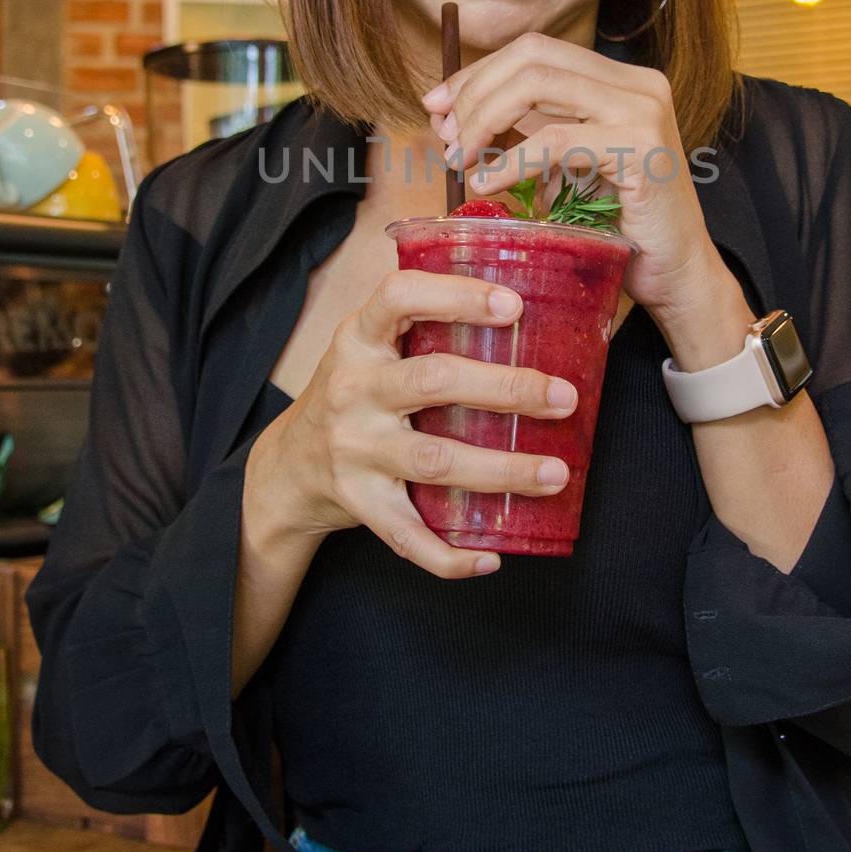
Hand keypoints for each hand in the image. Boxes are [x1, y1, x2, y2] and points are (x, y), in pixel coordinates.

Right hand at [270, 267, 580, 578]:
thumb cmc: (355, 393)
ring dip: (501, 469)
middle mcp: (353, 390)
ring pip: (434, 460)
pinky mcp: (358, 502)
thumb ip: (422, 322)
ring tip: (556, 473)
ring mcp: (353, 449)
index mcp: (358, 340)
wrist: (286, 468)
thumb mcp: (368, 346)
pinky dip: (449, 555)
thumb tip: (524, 301)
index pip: (399, 297)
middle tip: (564, 398)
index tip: (513, 305)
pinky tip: (492, 556)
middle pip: (433, 380)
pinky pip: (406, 535)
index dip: (456, 296)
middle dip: (506, 388)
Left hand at [422, 30, 724, 320]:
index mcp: (621, 80)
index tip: (438, 105)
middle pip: (532, 57)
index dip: (479, 72)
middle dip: (475, 92)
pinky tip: (484, 183)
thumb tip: (454, 116)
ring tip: (459, 159)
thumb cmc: (620, 226)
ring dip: (484, 120)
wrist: (677, 274)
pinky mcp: (641, 148)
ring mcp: (642, 111)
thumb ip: (527, 131)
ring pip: (537, 86)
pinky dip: (509, 160)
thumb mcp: (567, 165)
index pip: (535, 51)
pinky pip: (554, 141)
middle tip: (444, 135)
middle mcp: (638, 83)